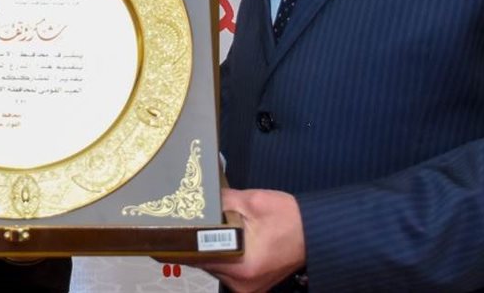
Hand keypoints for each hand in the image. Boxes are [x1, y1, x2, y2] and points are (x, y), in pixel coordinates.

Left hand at [191, 187, 305, 292]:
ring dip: (210, 250)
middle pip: (203, 263)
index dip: (180, 242)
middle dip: (196, 243)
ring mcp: (247, 288)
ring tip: (212, 229)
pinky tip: (227, 240)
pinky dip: (223, 256)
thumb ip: (221, 201)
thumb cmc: (288, 217)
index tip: (169, 230)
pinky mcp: (251, 286)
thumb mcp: (252, 201)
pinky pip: (226, 271)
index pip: (197, 257)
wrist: (314, 232)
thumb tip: (197, 198)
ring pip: (214, 267)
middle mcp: (242, 284)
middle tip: (191, 222)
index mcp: (241, 266)